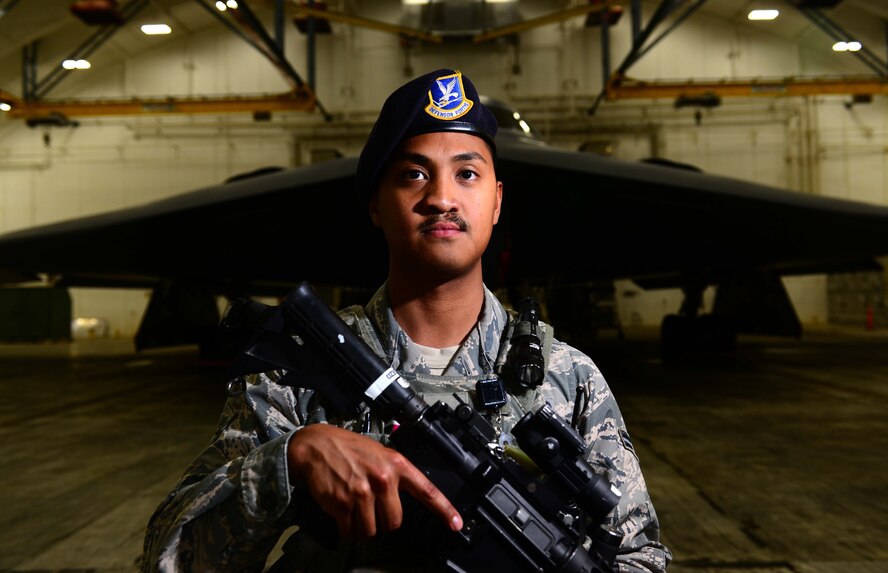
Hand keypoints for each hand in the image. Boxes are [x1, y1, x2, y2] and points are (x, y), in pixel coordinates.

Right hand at [287, 423, 462, 539]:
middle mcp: (383, 479)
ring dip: (363, 526)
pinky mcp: (343, 505)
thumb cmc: (348, 449)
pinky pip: (351, 532)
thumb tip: (405, 496)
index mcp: (396, 465)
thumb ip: (394, 473)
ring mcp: (362, 493)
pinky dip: (347, 529)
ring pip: (372, 530)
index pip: (427, 490)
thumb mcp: (379, 452)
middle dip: (383, 521)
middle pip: (394, 522)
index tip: (456, 524)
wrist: (316, 446)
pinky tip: (343, 512)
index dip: (444, 510)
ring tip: (355, 508)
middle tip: (372, 508)